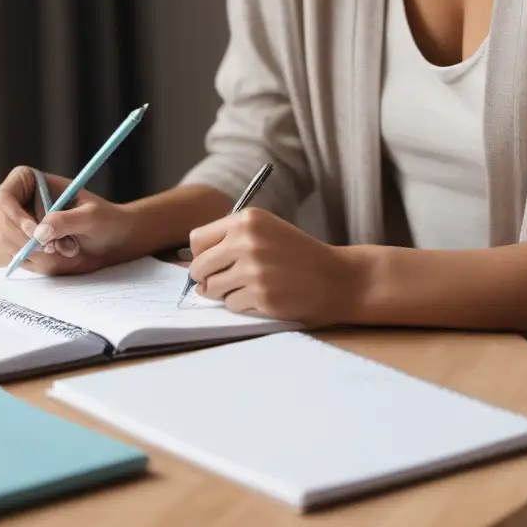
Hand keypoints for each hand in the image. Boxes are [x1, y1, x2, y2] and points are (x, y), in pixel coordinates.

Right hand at [0, 165, 135, 276]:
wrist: (111, 241)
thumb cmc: (104, 220)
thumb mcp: (91, 217)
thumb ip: (66, 221)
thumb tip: (39, 233)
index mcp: (31, 182)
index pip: (3, 195)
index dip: (14, 214)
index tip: (36, 232)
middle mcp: (20, 202)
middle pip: (3, 223)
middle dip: (31, 241)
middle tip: (59, 248)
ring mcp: (19, 225)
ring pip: (8, 243)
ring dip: (39, 254)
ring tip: (70, 250)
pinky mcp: (23, 246)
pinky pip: (19, 259)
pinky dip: (41, 263)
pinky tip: (63, 257)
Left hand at [188, 208, 355, 325]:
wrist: (337, 277)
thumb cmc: (298, 255)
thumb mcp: (266, 231)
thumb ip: (231, 240)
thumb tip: (189, 265)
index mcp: (246, 219)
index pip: (197, 239)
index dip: (201, 256)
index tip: (211, 264)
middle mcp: (247, 241)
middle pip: (199, 267)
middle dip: (206, 280)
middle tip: (224, 283)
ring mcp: (254, 270)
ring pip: (213, 290)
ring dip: (226, 294)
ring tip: (250, 288)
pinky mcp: (262, 296)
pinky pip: (233, 306)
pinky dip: (244, 306)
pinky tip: (265, 297)